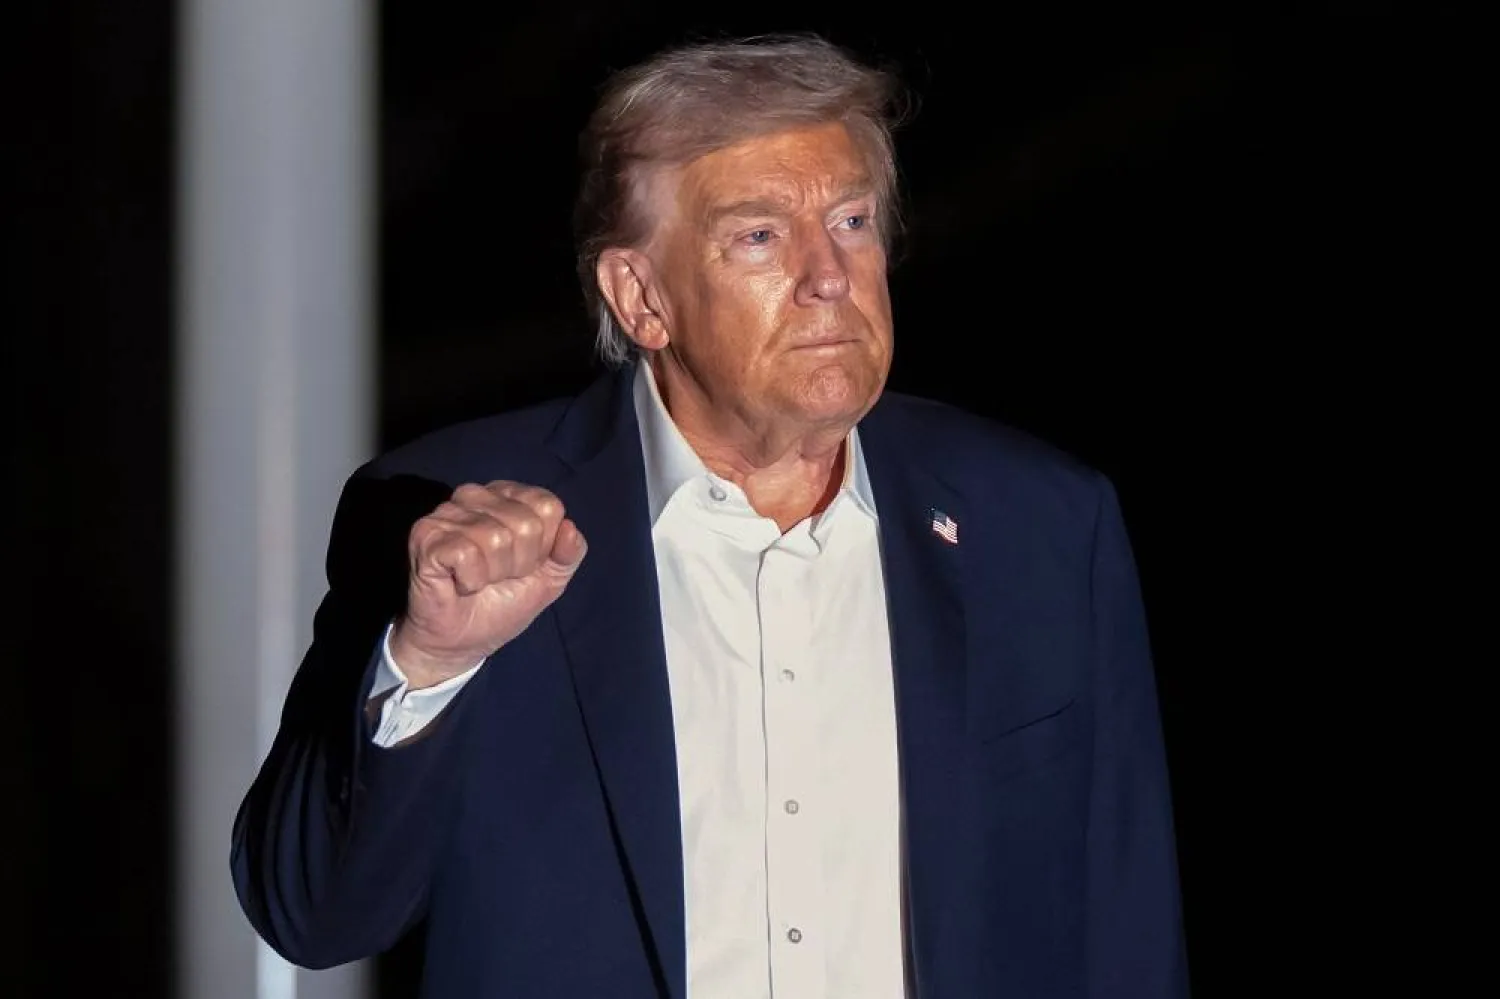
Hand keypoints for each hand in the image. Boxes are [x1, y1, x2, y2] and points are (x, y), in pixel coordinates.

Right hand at [389, 481, 586, 686]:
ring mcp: (446, 512)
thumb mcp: (550, 580)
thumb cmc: (502, 603)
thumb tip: (570, 528)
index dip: (543, 547)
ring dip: (492, 574)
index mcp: (508, 496)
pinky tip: (459, 584)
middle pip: (525, 524)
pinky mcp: (425, 535)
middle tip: (497, 577)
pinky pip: (466, 554)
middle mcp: (475, 495)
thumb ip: (569, 554)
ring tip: (478, 581)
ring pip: (495, 538)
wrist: (461, 642)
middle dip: (518, 563)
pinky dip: (470, 580)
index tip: (523, 565)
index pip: (548, 506)